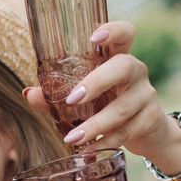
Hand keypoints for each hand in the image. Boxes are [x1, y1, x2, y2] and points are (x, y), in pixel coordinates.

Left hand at [39, 22, 173, 163]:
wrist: (149, 132)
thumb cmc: (110, 105)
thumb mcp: (88, 97)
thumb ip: (58, 94)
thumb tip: (30, 94)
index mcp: (118, 58)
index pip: (125, 34)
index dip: (113, 30)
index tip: (94, 37)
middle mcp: (136, 71)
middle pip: (124, 66)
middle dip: (97, 82)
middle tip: (72, 99)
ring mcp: (146, 95)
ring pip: (122, 107)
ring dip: (95, 124)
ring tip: (72, 139)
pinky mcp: (150, 119)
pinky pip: (126, 132)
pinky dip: (105, 142)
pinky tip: (90, 151)